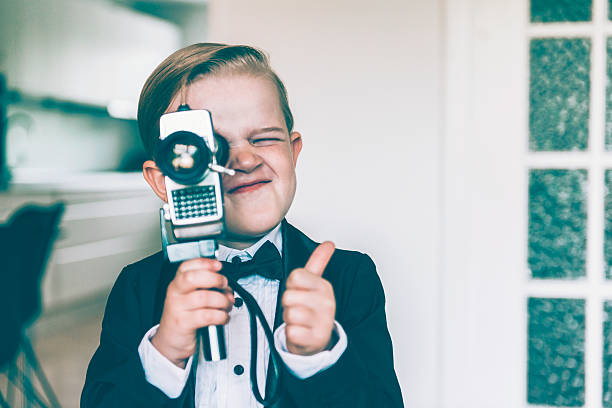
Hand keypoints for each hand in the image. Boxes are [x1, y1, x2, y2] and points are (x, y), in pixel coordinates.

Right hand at [152, 258, 233, 367]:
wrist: (170, 340)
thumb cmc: (184, 316)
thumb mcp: (189, 298)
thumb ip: (204, 287)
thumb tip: (225, 284)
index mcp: (178, 284)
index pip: (186, 267)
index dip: (204, 263)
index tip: (218, 265)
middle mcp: (176, 294)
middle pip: (193, 278)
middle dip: (215, 279)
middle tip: (224, 285)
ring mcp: (178, 308)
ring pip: (204, 297)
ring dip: (222, 300)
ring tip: (227, 305)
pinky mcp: (184, 323)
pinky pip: (206, 316)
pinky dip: (220, 316)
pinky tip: (223, 317)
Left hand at [282, 241, 335, 355]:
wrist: (318, 340)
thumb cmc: (313, 310)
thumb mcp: (316, 284)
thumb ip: (319, 262)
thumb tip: (329, 244)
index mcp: (324, 287)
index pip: (295, 276)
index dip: (292, 285)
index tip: (299, 292)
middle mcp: (326, 303)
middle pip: (288, 296)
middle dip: (288, 304)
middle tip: (298, 308)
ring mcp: (322, 322)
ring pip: (289, 313)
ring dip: (289, 319)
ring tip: (299, 321)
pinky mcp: (315, 339)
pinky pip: (291, 331)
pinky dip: (291, 334)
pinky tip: (300, 332)